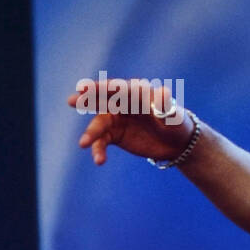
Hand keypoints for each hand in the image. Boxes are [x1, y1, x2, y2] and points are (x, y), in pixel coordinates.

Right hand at [68, 77, 192, 164]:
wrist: (177, 142)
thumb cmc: (176, 122)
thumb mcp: (174, 115)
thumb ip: (165, 105)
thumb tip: (163, 93)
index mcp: (136, 92)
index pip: (119, 88)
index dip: (104, 88)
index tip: (87, 88)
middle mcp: (122, 102)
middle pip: (102, 100)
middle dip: (87, 100)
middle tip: (72, 101)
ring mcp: (116, 118)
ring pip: (99, 124)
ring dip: (91, 134)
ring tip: (83, 143)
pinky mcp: (114, 135)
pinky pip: (102, 142)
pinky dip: (99, 151)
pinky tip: (99, 161)